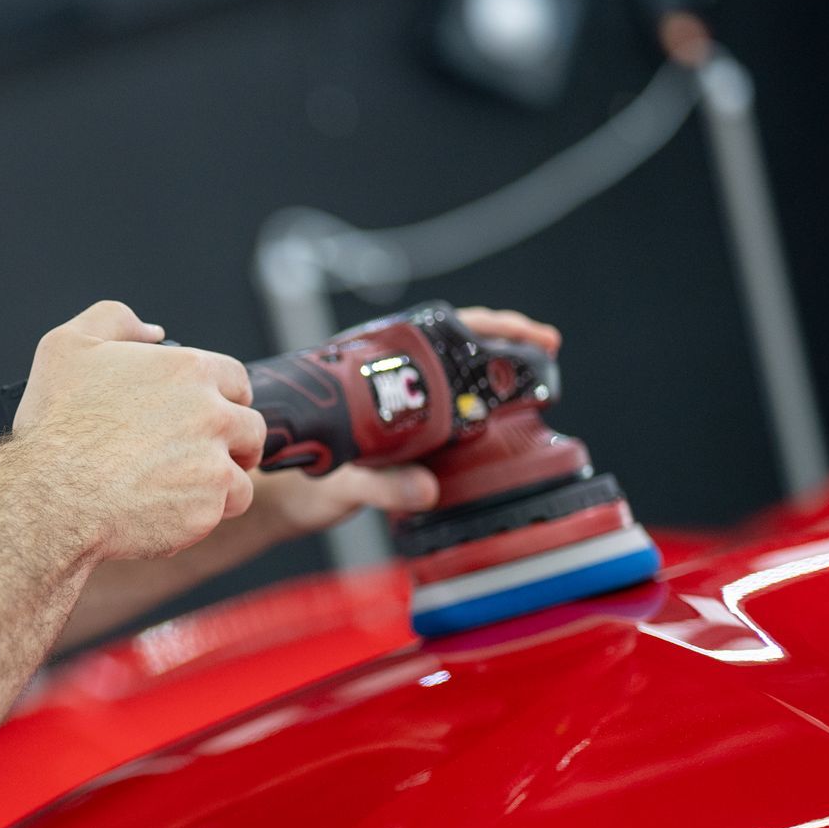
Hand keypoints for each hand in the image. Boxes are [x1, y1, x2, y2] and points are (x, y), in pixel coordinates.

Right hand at [12, 301, 266, 562]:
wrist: (49, 496)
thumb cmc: (55, 423)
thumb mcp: (68, 345)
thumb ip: (115, 320)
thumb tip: (153, 333)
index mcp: (188, 370)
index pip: (236, 379)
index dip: (222, 397)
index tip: (206, 415)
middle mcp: (211, 414)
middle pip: (250, 428)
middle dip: (233, 442)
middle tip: (202, 456)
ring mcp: (214, 463)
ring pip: (242, 475)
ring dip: (221, 482)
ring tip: (183, 489)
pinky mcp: (208, 508)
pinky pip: (225, 511)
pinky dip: (204, 514)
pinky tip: (170, 511)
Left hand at [240, 304, 562, 543]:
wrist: (283, 501)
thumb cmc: (301, 482)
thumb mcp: (344, 483)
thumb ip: (381, 486)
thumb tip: (426, 489)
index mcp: (371, 374)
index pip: (437, 332)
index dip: (486, 326)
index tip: (525, 333)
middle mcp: (386, 379)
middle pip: (453, 343)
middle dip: (502, 339)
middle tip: (545, 344)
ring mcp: (397, 402)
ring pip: (453, 371)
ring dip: (493, 368)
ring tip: (536, 370)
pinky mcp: (404, 430)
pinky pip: (449, 405)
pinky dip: (480, 402)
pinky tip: (504, 412)